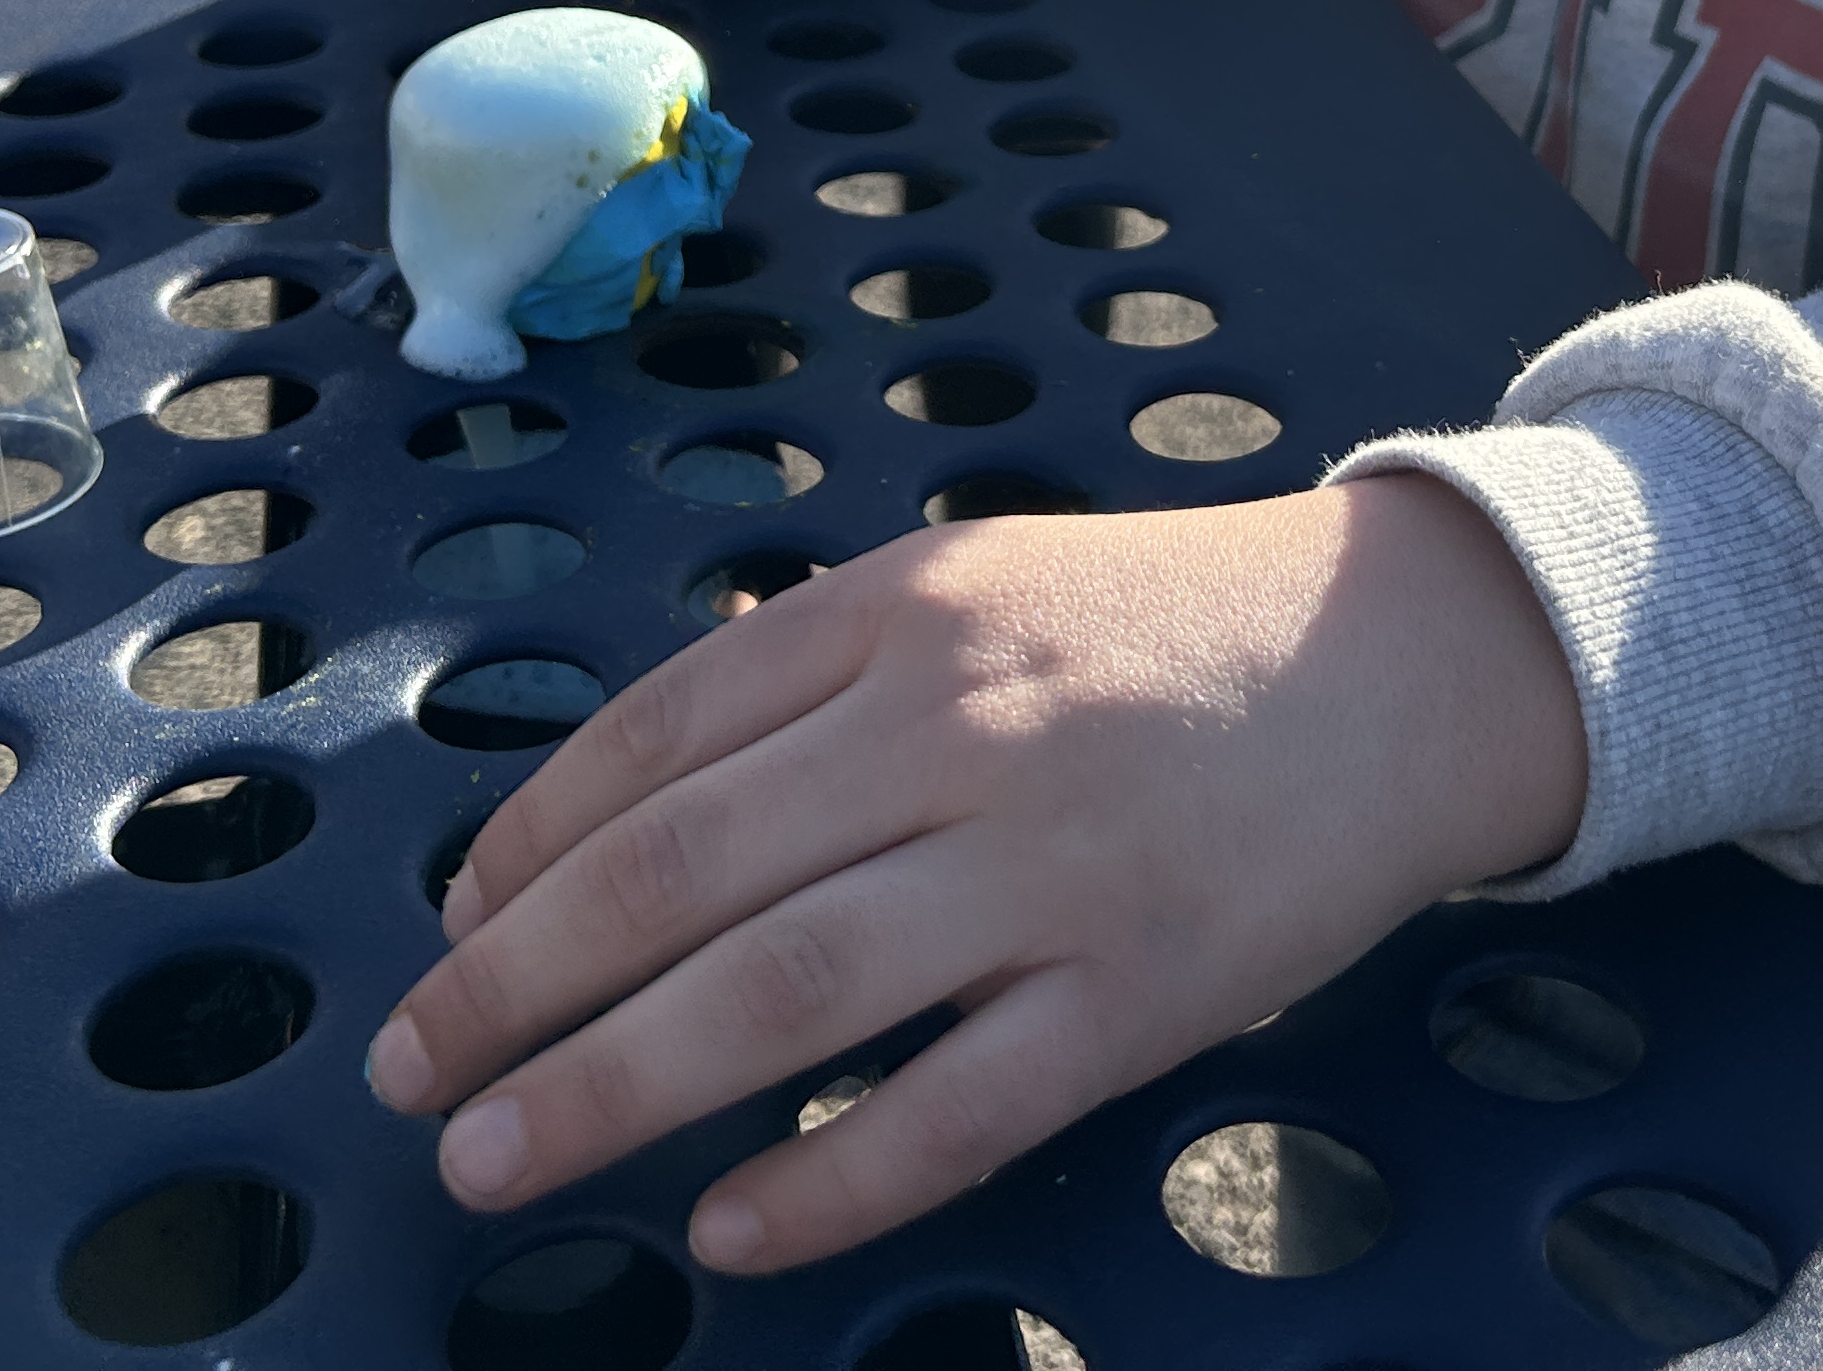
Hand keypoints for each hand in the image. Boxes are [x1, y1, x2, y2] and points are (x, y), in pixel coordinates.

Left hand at [362, 477, 1586, 1270]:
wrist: (1411, 659)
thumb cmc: (1167, 633)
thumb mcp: (981, 591)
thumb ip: (819, 678)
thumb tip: (620, 815)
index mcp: (902, 615)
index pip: (657, 738)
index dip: (525, 846)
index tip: (452, 930)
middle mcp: (955, 731)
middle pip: (677, 875)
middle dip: (510, 984)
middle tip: (411, 1072)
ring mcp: (1049, 868)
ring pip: (780, 995)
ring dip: (608, 1088)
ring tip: (493, 1160)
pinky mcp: (1140, 993)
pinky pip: (953, 1110)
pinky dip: (825, 1182)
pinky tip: (729, 1232)